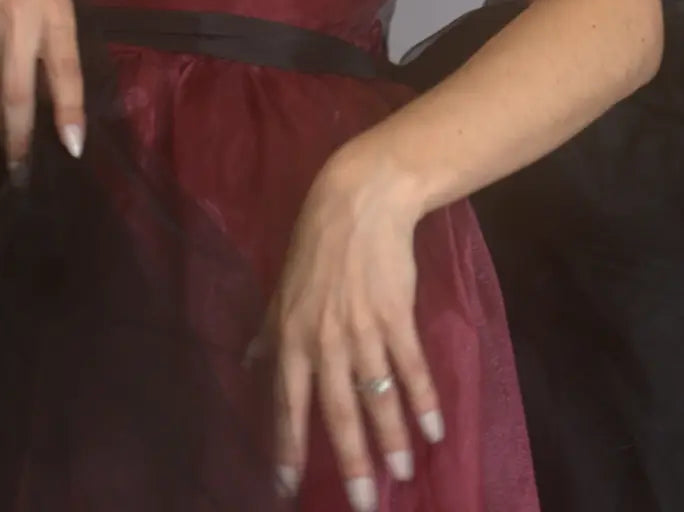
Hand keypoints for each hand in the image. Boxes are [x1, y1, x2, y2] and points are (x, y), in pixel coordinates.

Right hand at [0, 0, 83, 178]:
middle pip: (16, 90)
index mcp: (56, 8)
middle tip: (22, 169)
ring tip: (5, 144)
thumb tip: (56, 92)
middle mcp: (19, 15)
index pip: (66, 69)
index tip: (72, 148)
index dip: (69, 112)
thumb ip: (58, 37)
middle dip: (20, 137)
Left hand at [258, 147, 444, 508]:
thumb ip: (268, 331)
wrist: (359, 202)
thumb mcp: (282, 288)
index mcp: (292, 336)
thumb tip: (249, 364)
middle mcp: (325, 340)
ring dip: (390, 438)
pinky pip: (410, 366)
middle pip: (336, 411)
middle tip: (361, 502)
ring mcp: (362, 329)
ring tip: (403, 474)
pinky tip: (433, 428)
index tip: (286, 487)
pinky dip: (423, 398)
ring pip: (376, 395)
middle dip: (349, 460)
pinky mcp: (396, 315)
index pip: (287, 402)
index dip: (287, 446)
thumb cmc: (316, 245)